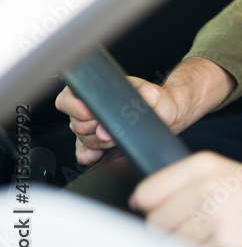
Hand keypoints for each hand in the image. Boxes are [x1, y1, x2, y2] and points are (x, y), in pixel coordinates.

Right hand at [57, 77, 180, 165]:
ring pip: (82, 138)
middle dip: (93, 129)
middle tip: (112, 130)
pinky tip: (99, 155)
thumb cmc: (159, 102)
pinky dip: (90, 156)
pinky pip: (84, 153)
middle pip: (75, 123)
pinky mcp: (98, 142)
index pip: (69, 98)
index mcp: (99, 90)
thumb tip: (137, 102)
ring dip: (97, 142)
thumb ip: (148, 95)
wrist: (166, 116)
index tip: (93, 116)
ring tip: (116, 138)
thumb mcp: (157, 96)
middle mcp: (92, 107)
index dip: (77, 108)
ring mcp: (93, 126)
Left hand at [131, 152, 241, 246]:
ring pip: (171, 244)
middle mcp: (209, 186)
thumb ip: (179, 183)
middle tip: (197, 226)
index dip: (151, 207)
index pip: (148, 192)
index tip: (165, 212)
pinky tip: (220, 246)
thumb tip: (139, 205)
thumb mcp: (218, 172)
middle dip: (169, 230)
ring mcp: (218, 216)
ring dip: (185, 246)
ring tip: (211, 235)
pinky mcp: (227, 244)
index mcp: (203, 164)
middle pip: (155, 222)